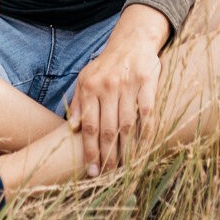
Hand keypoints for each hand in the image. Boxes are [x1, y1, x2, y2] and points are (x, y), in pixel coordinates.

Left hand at [68, 4, 169, 176]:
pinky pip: (147, 114)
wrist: (132, 42)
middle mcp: (107, 86)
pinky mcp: (147, 83)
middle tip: (109, 176)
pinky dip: (146, 134)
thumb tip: (72, 129)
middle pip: (107, 130)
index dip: (90, 151)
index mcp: (90, 87)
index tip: (91, 171)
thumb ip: (79, 104)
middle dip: (108, 157)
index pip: (89, 126)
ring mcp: (128, 84)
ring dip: (127, 151)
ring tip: (125, 170)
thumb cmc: (106, 66)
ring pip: (127, 126)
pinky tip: (144, 150)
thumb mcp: (86, 79)